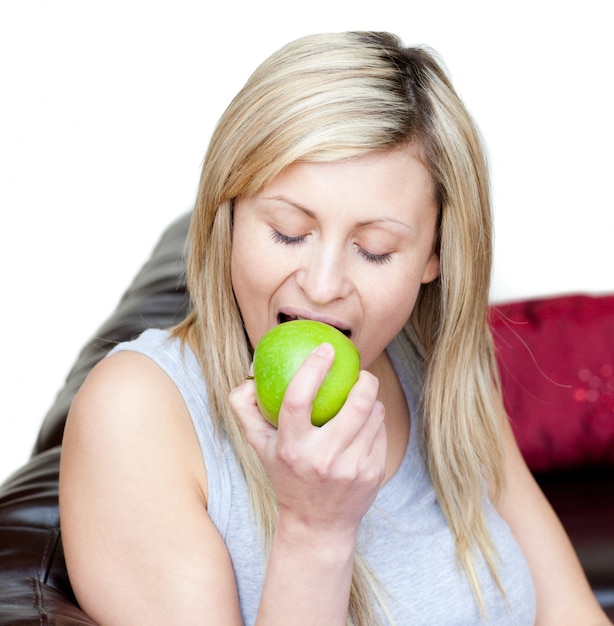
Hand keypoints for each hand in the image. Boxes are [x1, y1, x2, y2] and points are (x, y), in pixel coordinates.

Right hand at [230, 343, 386, 540]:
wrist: (317, 525)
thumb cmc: (286, 475)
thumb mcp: (260, 447)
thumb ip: (246, 408)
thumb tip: (250, 373)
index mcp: (291, 448)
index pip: (298, 399)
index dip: (312, 368)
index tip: (326, 348)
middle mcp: (322, 459)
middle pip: (355, 404)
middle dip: (364, 379)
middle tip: (360, 372)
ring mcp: (351, 468)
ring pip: (373, 414)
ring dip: (370, 400)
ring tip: (361, 399)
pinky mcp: (373, 474)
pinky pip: (381, 431)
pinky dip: (375, 422)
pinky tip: (365, 425)